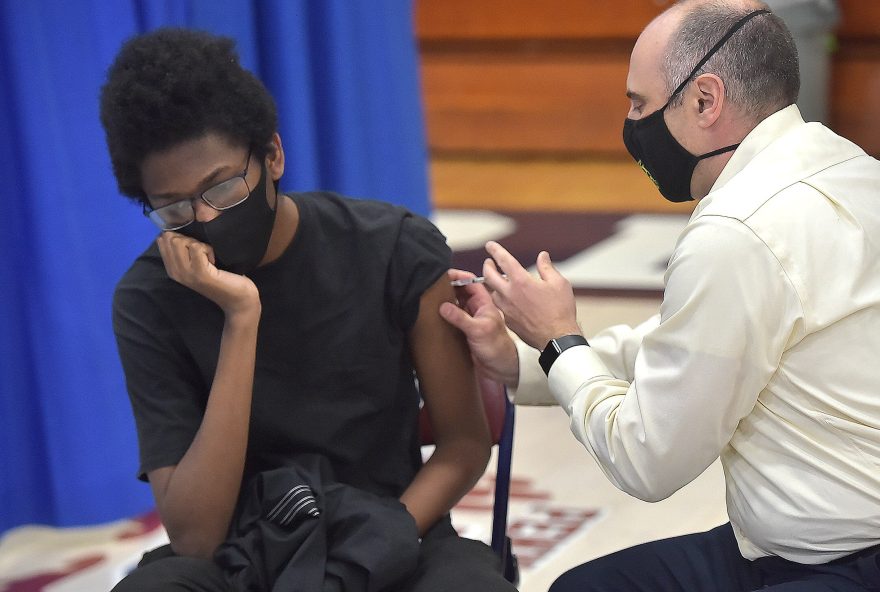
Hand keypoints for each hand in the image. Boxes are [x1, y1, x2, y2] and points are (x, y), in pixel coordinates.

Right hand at [157, 232, 259, 316]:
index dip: (180, 235)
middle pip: (169, 237)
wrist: (238, 299)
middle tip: (203, 252)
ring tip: (209, 257)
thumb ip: (186, 250)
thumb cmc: (222, 278)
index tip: (195, 246)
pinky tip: (215, 261)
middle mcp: (175, 272)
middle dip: (188, 238)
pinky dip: (209, 249)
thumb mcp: (198, 263)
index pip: (162, 239)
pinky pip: (197, 247)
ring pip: (180, 241)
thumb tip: (181, 228)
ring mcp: (186, 273)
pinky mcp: (200, 273)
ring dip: (198, 243)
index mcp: (172, 268)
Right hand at [439, 269, 519, 387]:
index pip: (470, 282)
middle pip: (459, 291)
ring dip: (444, 301)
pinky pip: (450, 317)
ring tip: (429, 298)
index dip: (458, 276)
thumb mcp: (478, 330)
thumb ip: (461, 318)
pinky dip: (442, 315)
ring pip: (454, 303)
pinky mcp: (462, 330)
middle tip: (432, 286)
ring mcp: (469, 318)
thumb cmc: (497, 347)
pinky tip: (432, 315)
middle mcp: (476, 308)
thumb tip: (443, 306)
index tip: (444, 275)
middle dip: (447, 287)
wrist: (500, 368)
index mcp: (484, 302)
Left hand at [482, 241, 580, 349]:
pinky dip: (502, 300)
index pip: (503, 260)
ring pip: (493, 292)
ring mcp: (507, 309)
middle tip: (489, 262)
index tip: (490, 245)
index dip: (495, 250)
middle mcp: (510, 294)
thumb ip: (547, 267)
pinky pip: (500, 307)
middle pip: (489, 276)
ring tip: (499, 281)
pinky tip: (510, 300)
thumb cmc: (560, 311)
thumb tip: (542, 256)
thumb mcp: (559, 283)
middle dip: (487, 266)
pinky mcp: (508, 321)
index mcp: (521, 281)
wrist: (556, 338)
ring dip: (494, 285)